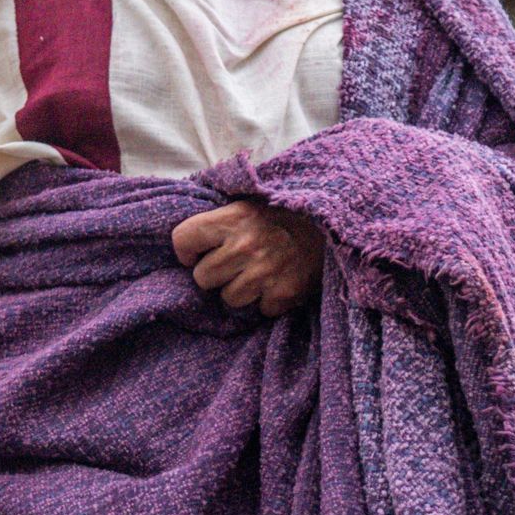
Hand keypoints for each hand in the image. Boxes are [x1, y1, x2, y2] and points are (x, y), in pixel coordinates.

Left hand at [173, 199, 324, 315]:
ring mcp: (265, 272)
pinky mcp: (284, 293)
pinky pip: (260, 309)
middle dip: (217, 273)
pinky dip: (269, 300)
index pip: (183, 239)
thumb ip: (217, 220)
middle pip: (202, 277)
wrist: (332, 227)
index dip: (186, 250)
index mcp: (232, 217)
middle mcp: (245, 245)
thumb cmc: (283, 216)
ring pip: (229, 298)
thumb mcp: (247, 204)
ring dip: (242, 290)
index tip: (197, 253)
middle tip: (237, 263)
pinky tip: (279, 281)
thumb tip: (183, 242)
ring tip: (260, 272)